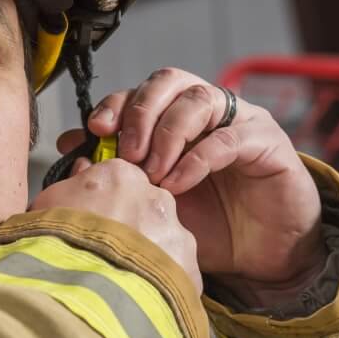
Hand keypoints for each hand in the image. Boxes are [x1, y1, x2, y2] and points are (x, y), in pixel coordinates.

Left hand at [57, 67, 322, 296]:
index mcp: (179, 118)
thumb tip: (70, 146)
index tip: (95, 130)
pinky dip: (196, 158)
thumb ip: (119, 171)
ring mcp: (241, 122)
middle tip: (126, 152)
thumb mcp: (155, 200)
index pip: (143, 91)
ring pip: (198, 99)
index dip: (117, 104)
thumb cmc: (209, 225)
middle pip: (169, 81)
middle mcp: (210, 111)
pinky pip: (228, 137)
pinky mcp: (267, 142)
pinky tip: (178, 184)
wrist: (262, 256)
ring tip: (153, 174)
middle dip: (140, 112)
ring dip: (167, 133)